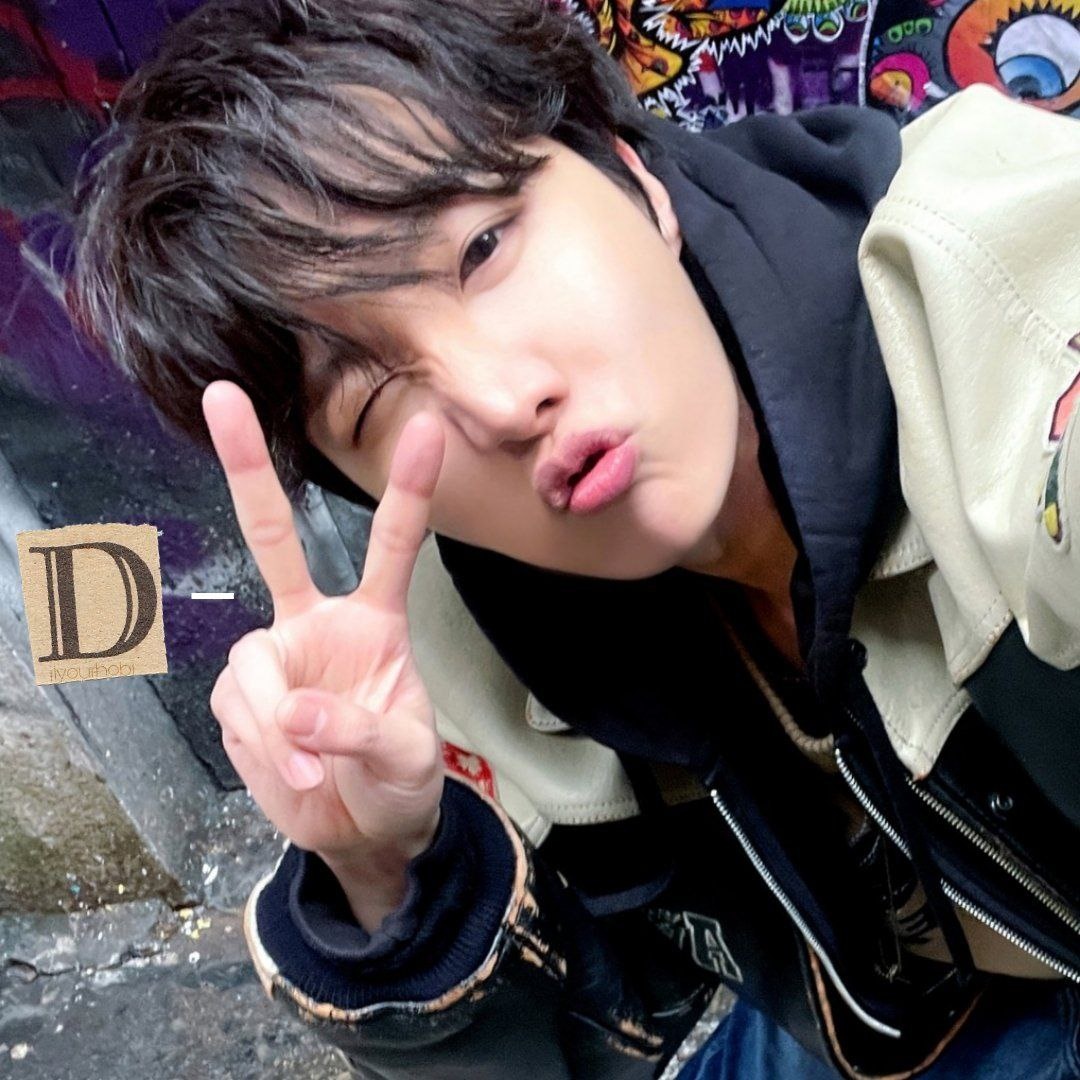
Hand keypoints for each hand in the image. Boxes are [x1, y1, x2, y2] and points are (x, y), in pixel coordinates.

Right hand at [203, 381, 445, 919]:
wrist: (363, 831)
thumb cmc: (399, 781)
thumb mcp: (407, 758)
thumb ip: (359, 732)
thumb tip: (292, 714)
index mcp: (375, 622)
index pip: (393, 545)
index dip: (408, 489)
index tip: (428, 427)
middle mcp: (317, 624)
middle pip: (273, 538)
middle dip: (247, 470)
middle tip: (223, 397)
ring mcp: (275, 660)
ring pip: (249, 666)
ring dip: (275, 725)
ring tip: (310, 774)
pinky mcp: (243, 702)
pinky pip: (237, 712)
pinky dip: (262, 749)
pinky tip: (291, 776)